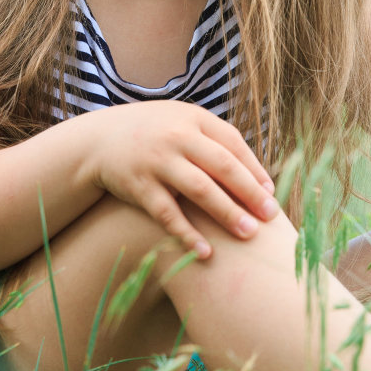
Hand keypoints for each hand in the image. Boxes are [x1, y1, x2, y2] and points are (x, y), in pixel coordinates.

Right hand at [75, 99, 278, 258]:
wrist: (98, 140)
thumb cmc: (154, 135)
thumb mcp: (182, 123)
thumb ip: (215, 142)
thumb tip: (259, 177)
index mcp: (193, 119)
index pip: (233, 144)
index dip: (254, 170)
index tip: (271, 194)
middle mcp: (177, 136)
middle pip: (223, 166)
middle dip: (250, 193)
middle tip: (271, 217)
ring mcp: (157, 161)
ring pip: (200, 189)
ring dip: (227, 213)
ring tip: (248, 234)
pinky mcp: (139, 186)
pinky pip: (168, 214)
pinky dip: (187, 234)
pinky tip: (205, 252)